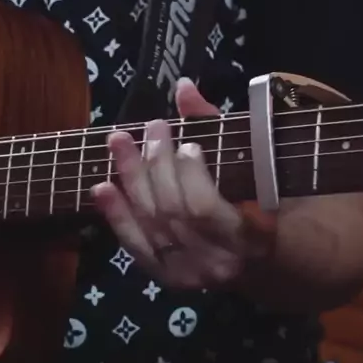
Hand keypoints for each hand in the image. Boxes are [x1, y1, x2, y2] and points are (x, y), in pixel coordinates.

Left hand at [90, 78, 272, 288]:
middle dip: (156, 165)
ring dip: (130, 179)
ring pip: (149, 223)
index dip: (189, 174)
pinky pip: (135, 244)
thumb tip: (182, 85)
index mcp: (249, 240)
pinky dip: (115, 214)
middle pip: (170, 211)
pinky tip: (100, 187)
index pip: (203, 209)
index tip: (188, 144)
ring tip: (119, 141)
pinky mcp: (164, 277)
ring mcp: (187, 273)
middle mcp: (215, 263)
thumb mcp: (250, 164)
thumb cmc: (262, 204)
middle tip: (152, 128)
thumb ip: (215, 127)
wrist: (261, 262)